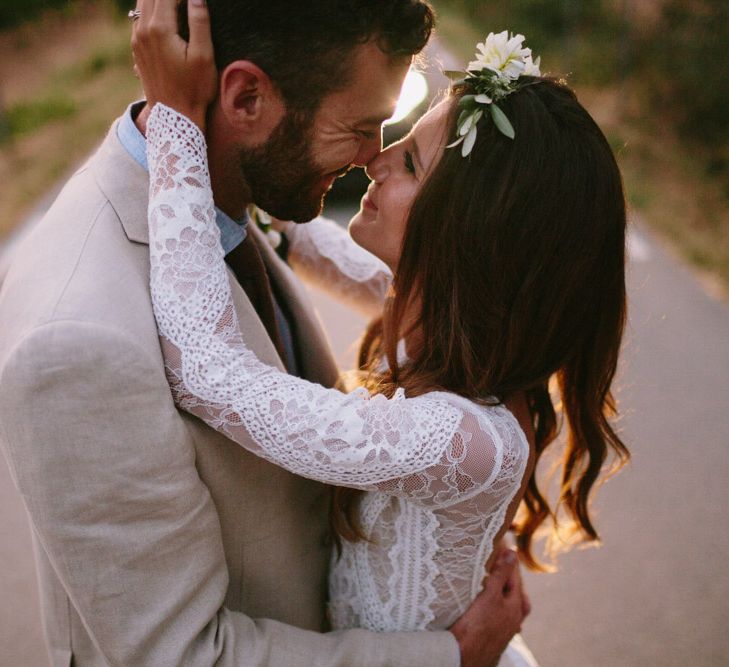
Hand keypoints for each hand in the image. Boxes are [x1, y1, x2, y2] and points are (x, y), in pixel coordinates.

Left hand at [131, 0, 217, 129]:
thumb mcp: (204, 56)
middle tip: (186, 3)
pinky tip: (164, 15)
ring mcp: (137, 40)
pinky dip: (151, 10)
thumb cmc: (194, 89)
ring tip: (176, 5)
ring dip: (159, 1)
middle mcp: (143, 30)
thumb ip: (199, 21)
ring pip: (142, 4)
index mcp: (160, 28)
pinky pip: (139, 18)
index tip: (193, 1)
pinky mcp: (136, 49)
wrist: (175, 117)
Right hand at [449, 550, 529, 666]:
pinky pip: (499, 615)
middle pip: (515, 590)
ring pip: (509, 604)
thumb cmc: (477, 627)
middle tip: (501, 558)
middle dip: (509, 574)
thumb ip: (501, 574)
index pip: (515, 575)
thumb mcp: (490, 596)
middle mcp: (514, 618)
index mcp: (516, 606)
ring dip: (503, 590)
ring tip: (496, 579)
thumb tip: (512, 554)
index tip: (503, 543)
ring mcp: (505, 628)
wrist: (463, 657)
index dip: (508, 558)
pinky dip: (496, 605)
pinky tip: (490, 605)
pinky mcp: (494, 635)